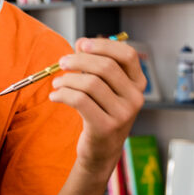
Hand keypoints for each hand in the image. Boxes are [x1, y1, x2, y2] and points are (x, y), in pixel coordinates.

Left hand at [49, 37, 145, 175]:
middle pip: (106, 66)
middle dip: (79, 60)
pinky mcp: (105, 127)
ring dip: (67, 79)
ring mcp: (123, 114)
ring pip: (90, 83)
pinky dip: (62, 94)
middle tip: (62, 62)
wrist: (101, 150)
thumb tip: (80, 43)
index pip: (128, 55)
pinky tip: (55, 96)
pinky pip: (79, 100)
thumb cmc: (100, 112)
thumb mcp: (103, 87)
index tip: (81, 44)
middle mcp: (135, 98)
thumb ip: (94, 64)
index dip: (103, 45)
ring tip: (57, 83)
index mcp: (138, 84)